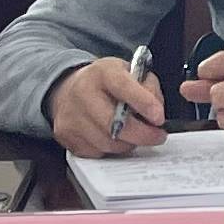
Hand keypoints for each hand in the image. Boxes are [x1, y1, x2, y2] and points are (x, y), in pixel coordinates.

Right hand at [48, 55, 168, 156]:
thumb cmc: (106, 83)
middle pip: (113, 123)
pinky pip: (96, 152)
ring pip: (107, 142)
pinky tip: (115, 138)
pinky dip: (111, 149)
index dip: (143, 103)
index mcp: (102, 72)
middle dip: (142, 134)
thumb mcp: (131, 72)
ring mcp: (71, 115)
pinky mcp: (65, 135)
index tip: (159, 117)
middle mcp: (82, 92)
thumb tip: (156, 113)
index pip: (122, 86)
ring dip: (128, 143)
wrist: (69, 89)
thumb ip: (148, 87)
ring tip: (135, 135)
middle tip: (157, 136)